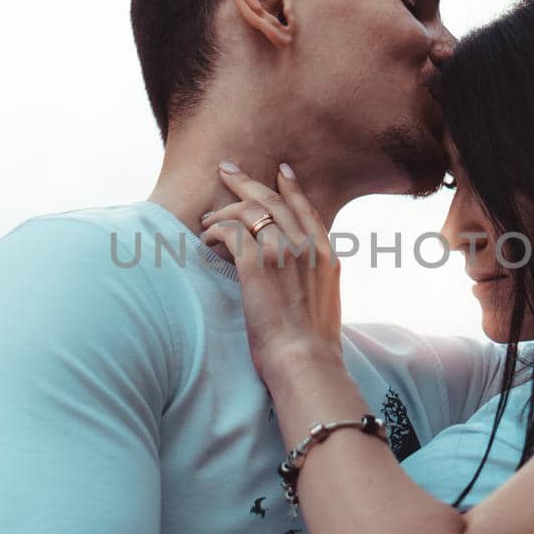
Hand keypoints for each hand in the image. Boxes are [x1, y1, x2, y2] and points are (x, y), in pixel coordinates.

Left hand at [201, 162, 343, 390]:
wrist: (306, 362)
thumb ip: (315, 281)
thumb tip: (300, 279)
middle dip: (247, 182)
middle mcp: (306, 247)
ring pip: (247, 210)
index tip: (281, 172)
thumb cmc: (312, 347)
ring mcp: (282, 252)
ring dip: (223, 213)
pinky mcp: (256, 264)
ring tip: (207, 221)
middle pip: (272, 200)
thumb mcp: (326, 304)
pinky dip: (215, 232)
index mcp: (326, 255)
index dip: (291, 188)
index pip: (306, 209)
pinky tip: (206, 241)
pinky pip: (229, 231)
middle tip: (227, 170)